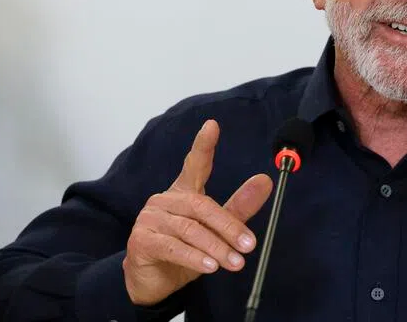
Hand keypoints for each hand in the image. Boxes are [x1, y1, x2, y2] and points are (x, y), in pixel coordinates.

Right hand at [123, 119, 273, 305]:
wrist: (152, 281)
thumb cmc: (185, 251)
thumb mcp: (216, 230)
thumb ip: (239, 207)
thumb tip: (265, 181)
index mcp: (184, 191)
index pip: (195, 164)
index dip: (203, 145)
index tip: (212, 125)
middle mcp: (165, 200)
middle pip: (202, 206)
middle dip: (228, 227)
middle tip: (249, 245)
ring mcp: (150, 220)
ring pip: (190, 229)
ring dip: (216, 247)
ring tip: (235, 262)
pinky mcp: (141, 241)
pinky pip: (173, 247)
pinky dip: (195, 257)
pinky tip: (210, 266)